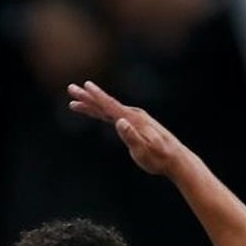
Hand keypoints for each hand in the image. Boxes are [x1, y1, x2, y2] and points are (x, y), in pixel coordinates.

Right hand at [67, 81, 189, 176]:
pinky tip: (94, 111)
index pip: (110, 105)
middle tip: (71, 88)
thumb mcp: (144, 150)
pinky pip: (113, 115)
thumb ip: (131, 136)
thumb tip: (119, 122)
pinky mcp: (134, 124)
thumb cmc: (159, 158)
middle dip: (87, 97)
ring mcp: (134, 119)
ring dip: (91, 104)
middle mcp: (133, 115)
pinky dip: (101, 112)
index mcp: (133, 119)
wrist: (175, 159)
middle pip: (106, 103)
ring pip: (107, 109)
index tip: (84, 86)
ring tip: (74, 101)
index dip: (96, 96)